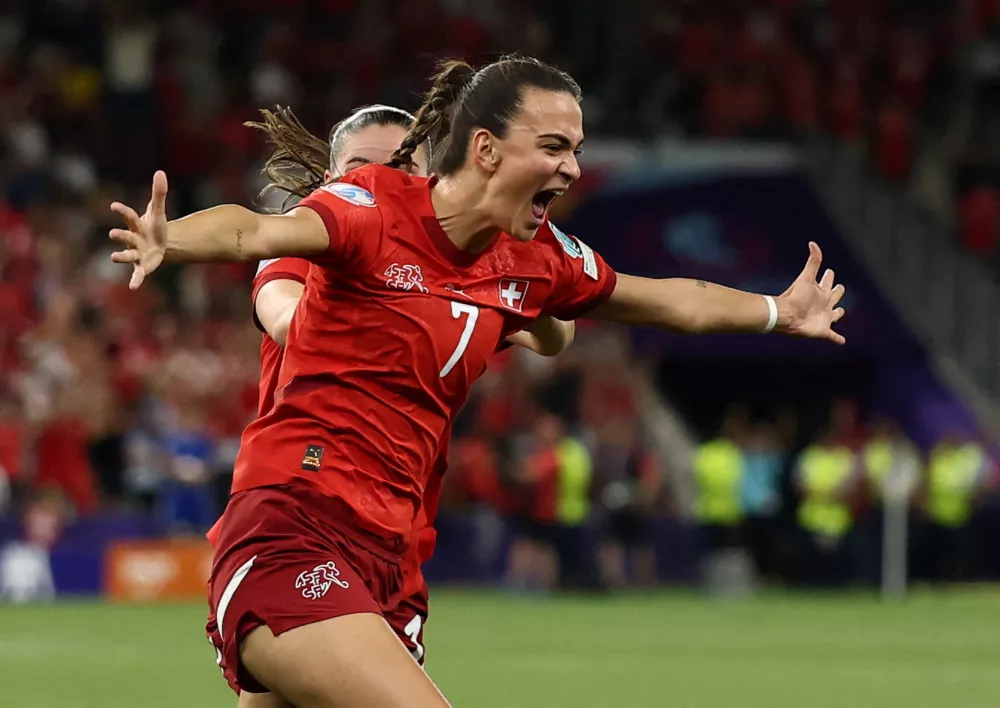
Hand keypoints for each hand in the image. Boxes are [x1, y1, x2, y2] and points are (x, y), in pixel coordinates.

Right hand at [109, 170, 168, 289]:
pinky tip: (133, 287)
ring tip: (114, 257)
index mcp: (136, 225)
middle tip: (112, 234)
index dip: (122, 211)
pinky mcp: (143, 266)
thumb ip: (159, 194)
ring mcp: (136, 253)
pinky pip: (138, 274)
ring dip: (121, 256)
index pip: (129, 216)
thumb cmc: (155, 227)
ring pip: (127, 254)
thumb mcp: (158, 212)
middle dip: (119, 236)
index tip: (114, 205)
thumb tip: (160, 172)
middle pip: (125, 236)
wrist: (160, 245)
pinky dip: (135, 280)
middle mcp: (133, 239)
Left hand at [776, 242, 845, 344]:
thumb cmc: (795, 296)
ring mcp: (824, 318)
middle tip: (839, 287)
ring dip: (838, 314)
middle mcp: (823, 304)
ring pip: (835, 315)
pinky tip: (842, 342)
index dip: (829, 276)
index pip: (827, 282)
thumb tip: (812, 243)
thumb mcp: (806, 277)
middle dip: (837, 292)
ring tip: (841, 312)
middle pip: (833, 296)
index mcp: (820, 292)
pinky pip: (833, 336)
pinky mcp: (823, 330)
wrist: (787, 315)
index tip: (830, 271)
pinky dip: (838, 339)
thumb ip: (812, 261)